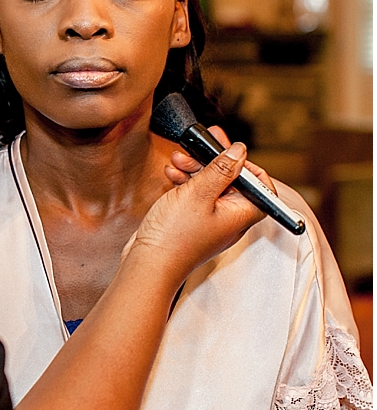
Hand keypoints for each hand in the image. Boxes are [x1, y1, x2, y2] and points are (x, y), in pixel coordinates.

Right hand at [131, 141, 265, 288]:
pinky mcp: (194, 221)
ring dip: (195, 169)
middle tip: (198, 146)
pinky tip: (171, 175)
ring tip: (177, 160)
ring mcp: (211, 220)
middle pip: (232, 182)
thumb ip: (221, 169)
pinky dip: (186, 183)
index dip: (246, 164)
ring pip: (211, 186)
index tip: (228, 150)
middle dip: (213, 161)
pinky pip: (196, 196)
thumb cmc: (175, 236)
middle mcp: (230, 218)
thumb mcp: (199, 193)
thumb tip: (240, 150)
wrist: (149, 263)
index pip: (259, 185)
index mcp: (241, 213)